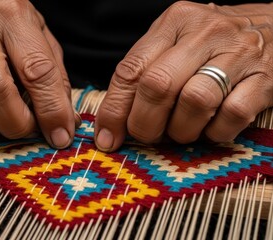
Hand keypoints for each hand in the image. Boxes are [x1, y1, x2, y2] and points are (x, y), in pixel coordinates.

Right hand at [0, 0, 77, 147]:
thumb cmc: (10, 26)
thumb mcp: (42, 41)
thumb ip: (56, 81)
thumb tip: (63, 126)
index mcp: (13, 18)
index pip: (36, 70)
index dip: (51, 110)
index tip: (61, 135)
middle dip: (17, 123)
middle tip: (29, 129)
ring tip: (4, 124)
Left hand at [95, 1, 272, 151]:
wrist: (272, 27)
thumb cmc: (210, 44)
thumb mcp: (173, 44)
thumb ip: (143, 75)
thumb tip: (112, 126)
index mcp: (174, 22)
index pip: (131, 70)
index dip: (114, 110)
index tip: (107, 137)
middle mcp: (204, 33)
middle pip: (158, 86)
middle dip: (145, 124)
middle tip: (148, 136)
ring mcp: (238, 53)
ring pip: (194, 102)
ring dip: (180, 130)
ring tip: (181, 130)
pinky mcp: (265, 78)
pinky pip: (231, 115)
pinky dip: (214, 132)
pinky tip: (211, 127)